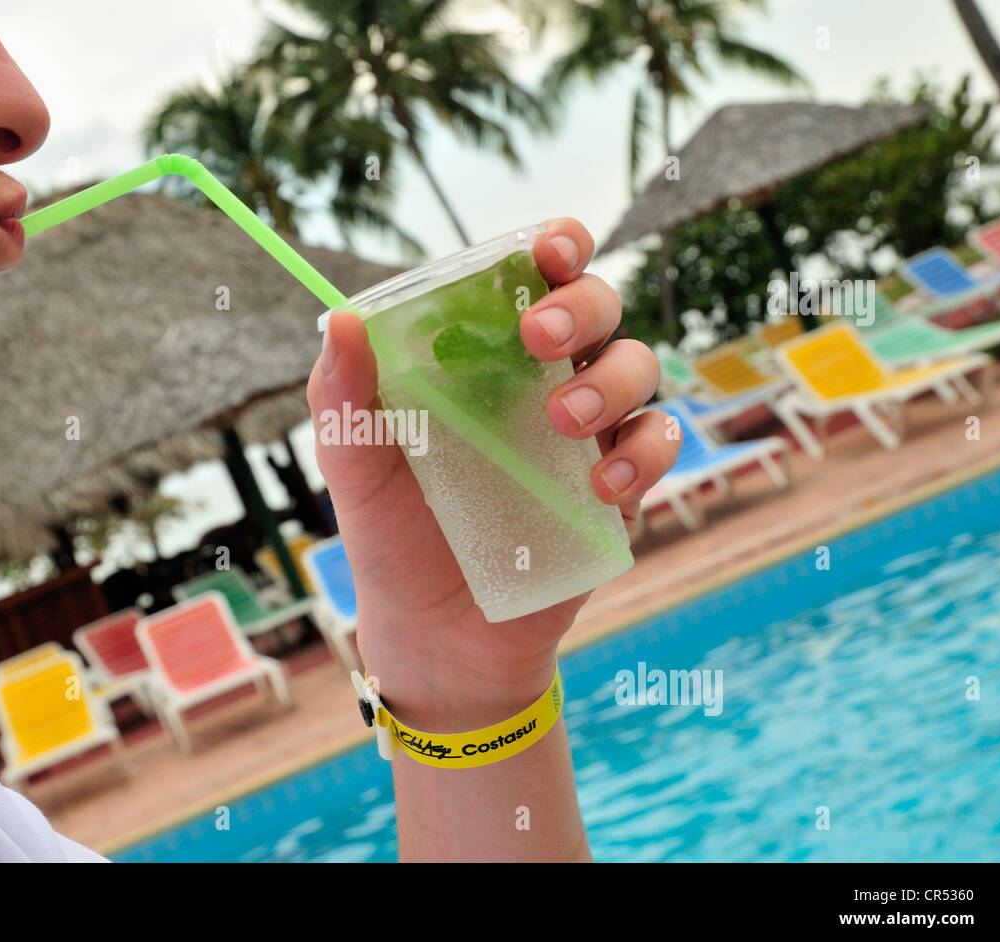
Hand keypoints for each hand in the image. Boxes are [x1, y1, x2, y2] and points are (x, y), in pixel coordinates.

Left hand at [306, 219, 678, 730]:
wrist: (435, 637)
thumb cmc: (393, 540)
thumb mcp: (356, 471)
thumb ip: (344, 400)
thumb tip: (338, 320)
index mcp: (484, 359)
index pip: (534, 277)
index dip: (554, 246)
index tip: (545, 249)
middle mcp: (544, 382)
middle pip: (599, 307)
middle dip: (582, 304)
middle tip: (540, 337)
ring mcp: (588, 435)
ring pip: (639, 367)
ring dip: (612, 379)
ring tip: (563, 421)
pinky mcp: (618, 491)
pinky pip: (660, 444)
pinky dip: (646, 452)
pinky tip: (602, 484)